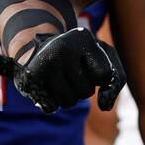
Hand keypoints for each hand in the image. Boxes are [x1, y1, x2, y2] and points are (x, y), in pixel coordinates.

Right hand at [0, 27, 125, 113]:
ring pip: (69, 102)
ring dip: (67, 96)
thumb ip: (116, 80)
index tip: (86, 61)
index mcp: (83, 36)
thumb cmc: (77, 55)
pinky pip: (51, 108)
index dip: (98, 76)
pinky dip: (51, 102)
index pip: (104, 75)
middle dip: (81, 86)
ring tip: (58, 77)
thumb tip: (105, 107)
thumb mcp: (102, 57)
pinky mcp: (28, 80)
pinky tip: (45, 85)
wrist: (35, 48)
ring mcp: (43, 63)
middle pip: (86, 91)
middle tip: (68, 69)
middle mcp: (61, 47)